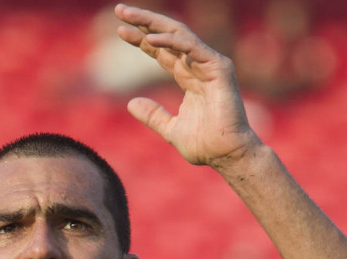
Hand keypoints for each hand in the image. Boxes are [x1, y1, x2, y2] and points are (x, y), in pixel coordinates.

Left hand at [115, 4, 261, 168]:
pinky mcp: (219, 68)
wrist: (226, 155)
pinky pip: (192, 47)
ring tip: (128, 15)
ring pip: (178, 34)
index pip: (162, 52)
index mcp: (189, 77)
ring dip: (152, 23)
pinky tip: (150, 39)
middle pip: (168, 36)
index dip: (142, 40)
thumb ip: (153, 115)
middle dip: (144, 22)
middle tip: (120, 10)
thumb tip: (131, 104)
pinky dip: (171, 41)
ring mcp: (210, 64)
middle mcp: (199, 66)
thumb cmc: (205, 145)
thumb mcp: (170, 129)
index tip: (120, 31)